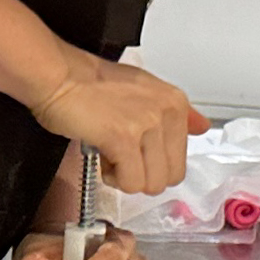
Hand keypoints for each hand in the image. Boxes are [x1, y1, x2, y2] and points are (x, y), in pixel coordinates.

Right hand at [29, 53, 209, 196]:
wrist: (58, 76)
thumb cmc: (90, 83)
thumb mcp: (144, 90)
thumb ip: (176, 113)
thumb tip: (202, 126)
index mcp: (175, 102)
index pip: (180, 160)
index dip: (152, 163)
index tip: (134, 150)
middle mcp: (166, 112)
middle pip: (170, 177)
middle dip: (142, 176)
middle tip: (119, 156)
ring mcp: (147, 125)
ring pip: (151, 183)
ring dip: (126, 178)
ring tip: (109, 154)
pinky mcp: (124, 138)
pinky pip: (130, 182)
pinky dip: (113, 178)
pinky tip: (101, 155)